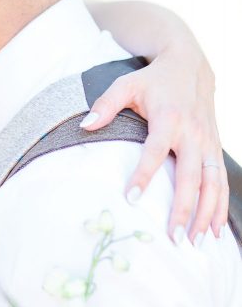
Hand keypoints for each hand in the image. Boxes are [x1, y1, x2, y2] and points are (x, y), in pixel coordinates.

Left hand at [82, 50, 227, 242]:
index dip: (144, 174)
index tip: (131, 198)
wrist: (190, 63)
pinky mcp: (215, 148)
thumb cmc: (153, 79)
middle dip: (184, 208)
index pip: (155, 150)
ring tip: (196, 243)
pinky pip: (221, 181)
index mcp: (169, 117)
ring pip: (212, 183)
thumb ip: (105, 104)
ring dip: (207, 214)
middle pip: (191, 176)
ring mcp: (208, 142)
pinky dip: (220, 206)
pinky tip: (214, 230)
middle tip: (174, 237)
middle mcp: (193, 132)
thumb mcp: (126, 84)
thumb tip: (84, 125)